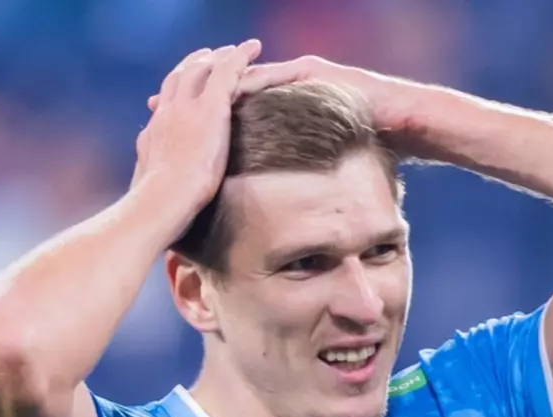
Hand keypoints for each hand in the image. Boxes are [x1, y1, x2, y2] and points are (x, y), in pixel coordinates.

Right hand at [131, 41, 262, 225]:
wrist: (156, 205)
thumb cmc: (154, 214)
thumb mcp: (151, 197)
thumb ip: (155, 189)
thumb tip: (150, 204)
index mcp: (153, 136)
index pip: (163, 106)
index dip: (173, 93)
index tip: (182, 87)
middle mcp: (165, 116)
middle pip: (177, 79)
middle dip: (192, 65)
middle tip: (206, 56)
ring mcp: (185, 110)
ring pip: (201, 70)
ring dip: (217, 57)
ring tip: (232, 50)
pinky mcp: (209, 110)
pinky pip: (226, 73)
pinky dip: (239, 57)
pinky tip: (253, 49)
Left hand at [149, 54, 420, 147]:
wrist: (399, 126)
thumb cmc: (360, 148)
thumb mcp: (308, 164)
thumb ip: (280, 172)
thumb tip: (255, 207)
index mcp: (271, 106)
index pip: (223, 108)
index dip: (191, 118)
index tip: (159, 128)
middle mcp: (278, 85)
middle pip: (225, 89)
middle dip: (188, 99)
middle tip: (153, 110)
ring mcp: (294, 75)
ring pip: (246, 79)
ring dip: (212, 88)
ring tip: (181, 99)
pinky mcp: (312, 73)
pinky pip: (277, 78)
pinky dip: (254, 85)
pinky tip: (229, 95)